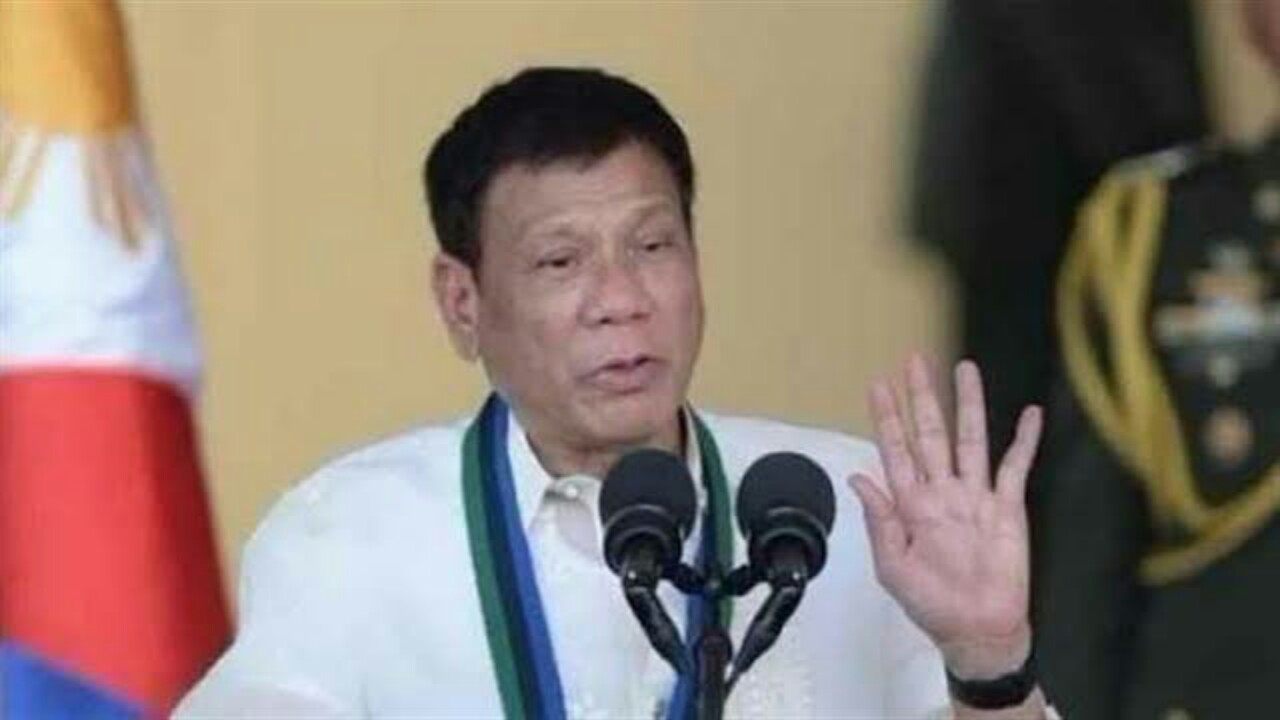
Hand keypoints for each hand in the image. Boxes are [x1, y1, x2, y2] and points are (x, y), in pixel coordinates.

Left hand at [850, 355, 1042, 678]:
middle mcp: (942, 492)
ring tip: (964, 369)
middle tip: (914, 361)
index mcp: (910, 505)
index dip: (887, 417)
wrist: (977, 630)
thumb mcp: (892, 566)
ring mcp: (975, 496)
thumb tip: (858, 478)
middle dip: (922, 397)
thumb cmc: (932, 604)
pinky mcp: (1007, 508)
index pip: (896, 449)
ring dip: (968, 404)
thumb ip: (878, 520)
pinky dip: (1024, 440)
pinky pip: (1016, 467)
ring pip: (971, 439)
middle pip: (931, 433)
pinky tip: (1028, 414)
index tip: (877, 386)